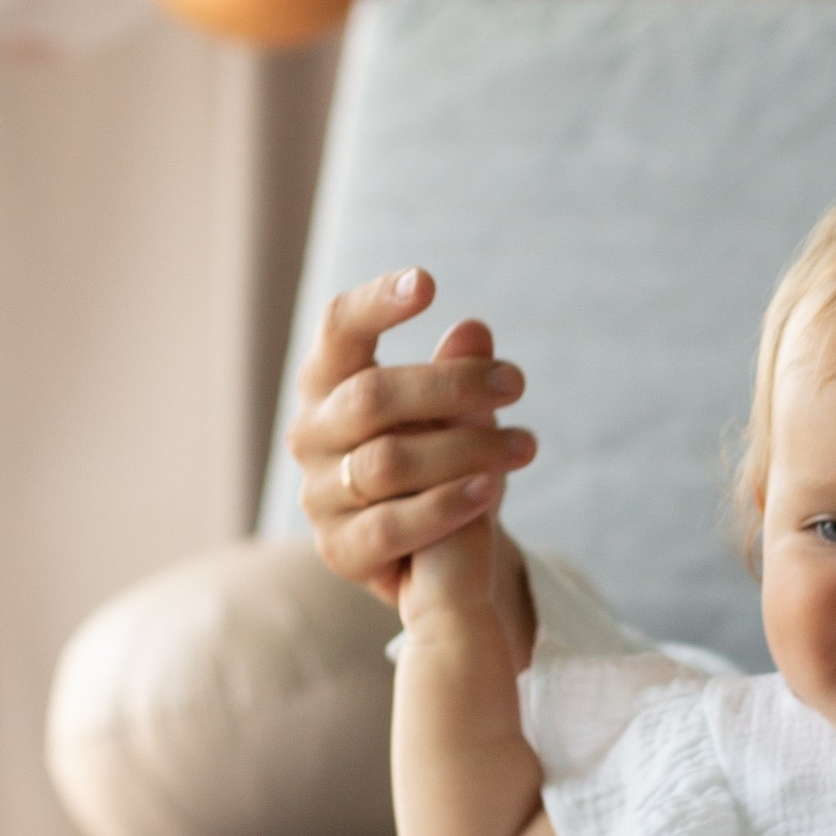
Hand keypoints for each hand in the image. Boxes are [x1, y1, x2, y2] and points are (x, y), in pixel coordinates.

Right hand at [290, 269, 536, 615]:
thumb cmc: (434, 460)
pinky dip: (444, 504)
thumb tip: (473, 331)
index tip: (427, 283)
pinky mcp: (339, 550)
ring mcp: (318, 494)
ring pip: (387, 461)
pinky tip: (489, 489)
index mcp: (327, 382)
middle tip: (516, 382)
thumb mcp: (453, 411)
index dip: (375, 304)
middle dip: (450, 386)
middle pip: (371, 396)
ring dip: (464, 448)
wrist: (426, 553)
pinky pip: (391, 525)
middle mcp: (310, 433)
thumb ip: (456, 373)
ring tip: (524, 444)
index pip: (338, 329)